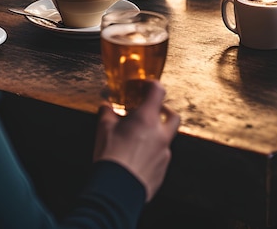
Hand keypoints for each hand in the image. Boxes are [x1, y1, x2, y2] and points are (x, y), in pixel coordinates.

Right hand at [93, 80, 179, 200]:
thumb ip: (107, 112)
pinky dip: (152, 154)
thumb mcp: (103, 128)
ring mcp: (164, 154)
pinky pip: (161, 158)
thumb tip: (106, 106)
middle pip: (173, 116)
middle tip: (153, 112)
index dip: (152, 85)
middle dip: (165, 111)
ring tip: (139, 140)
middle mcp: (160, 134)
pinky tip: (138, 159)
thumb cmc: (111, 156)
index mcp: (147, 118)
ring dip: (156, 135)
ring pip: (166, 139)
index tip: (144, 86)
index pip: (158, 91)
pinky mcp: (162, 171)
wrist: (117, 190)